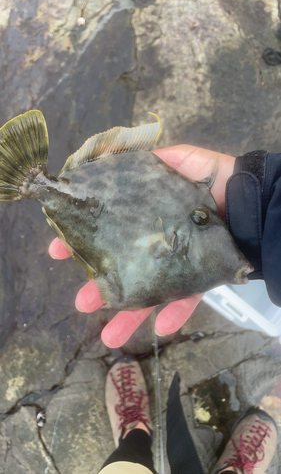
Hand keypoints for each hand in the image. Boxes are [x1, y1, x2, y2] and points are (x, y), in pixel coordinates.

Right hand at [49, 145, 234, 347]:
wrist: (253, 197)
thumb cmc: (214, 176)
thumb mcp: (177, 159)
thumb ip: (146, 160)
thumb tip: (106, 155)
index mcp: (146, 218)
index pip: (108, 232)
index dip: (83, 241)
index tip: (57, 250)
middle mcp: (158, 242)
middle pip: (124, 268)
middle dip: (100, 287)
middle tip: (81, 302)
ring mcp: (178, 261)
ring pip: (150, 291)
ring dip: (129, 314)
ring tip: (108, 336)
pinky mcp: (201, 275)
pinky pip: (187, 299)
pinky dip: (174, 314)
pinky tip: (159, 329)